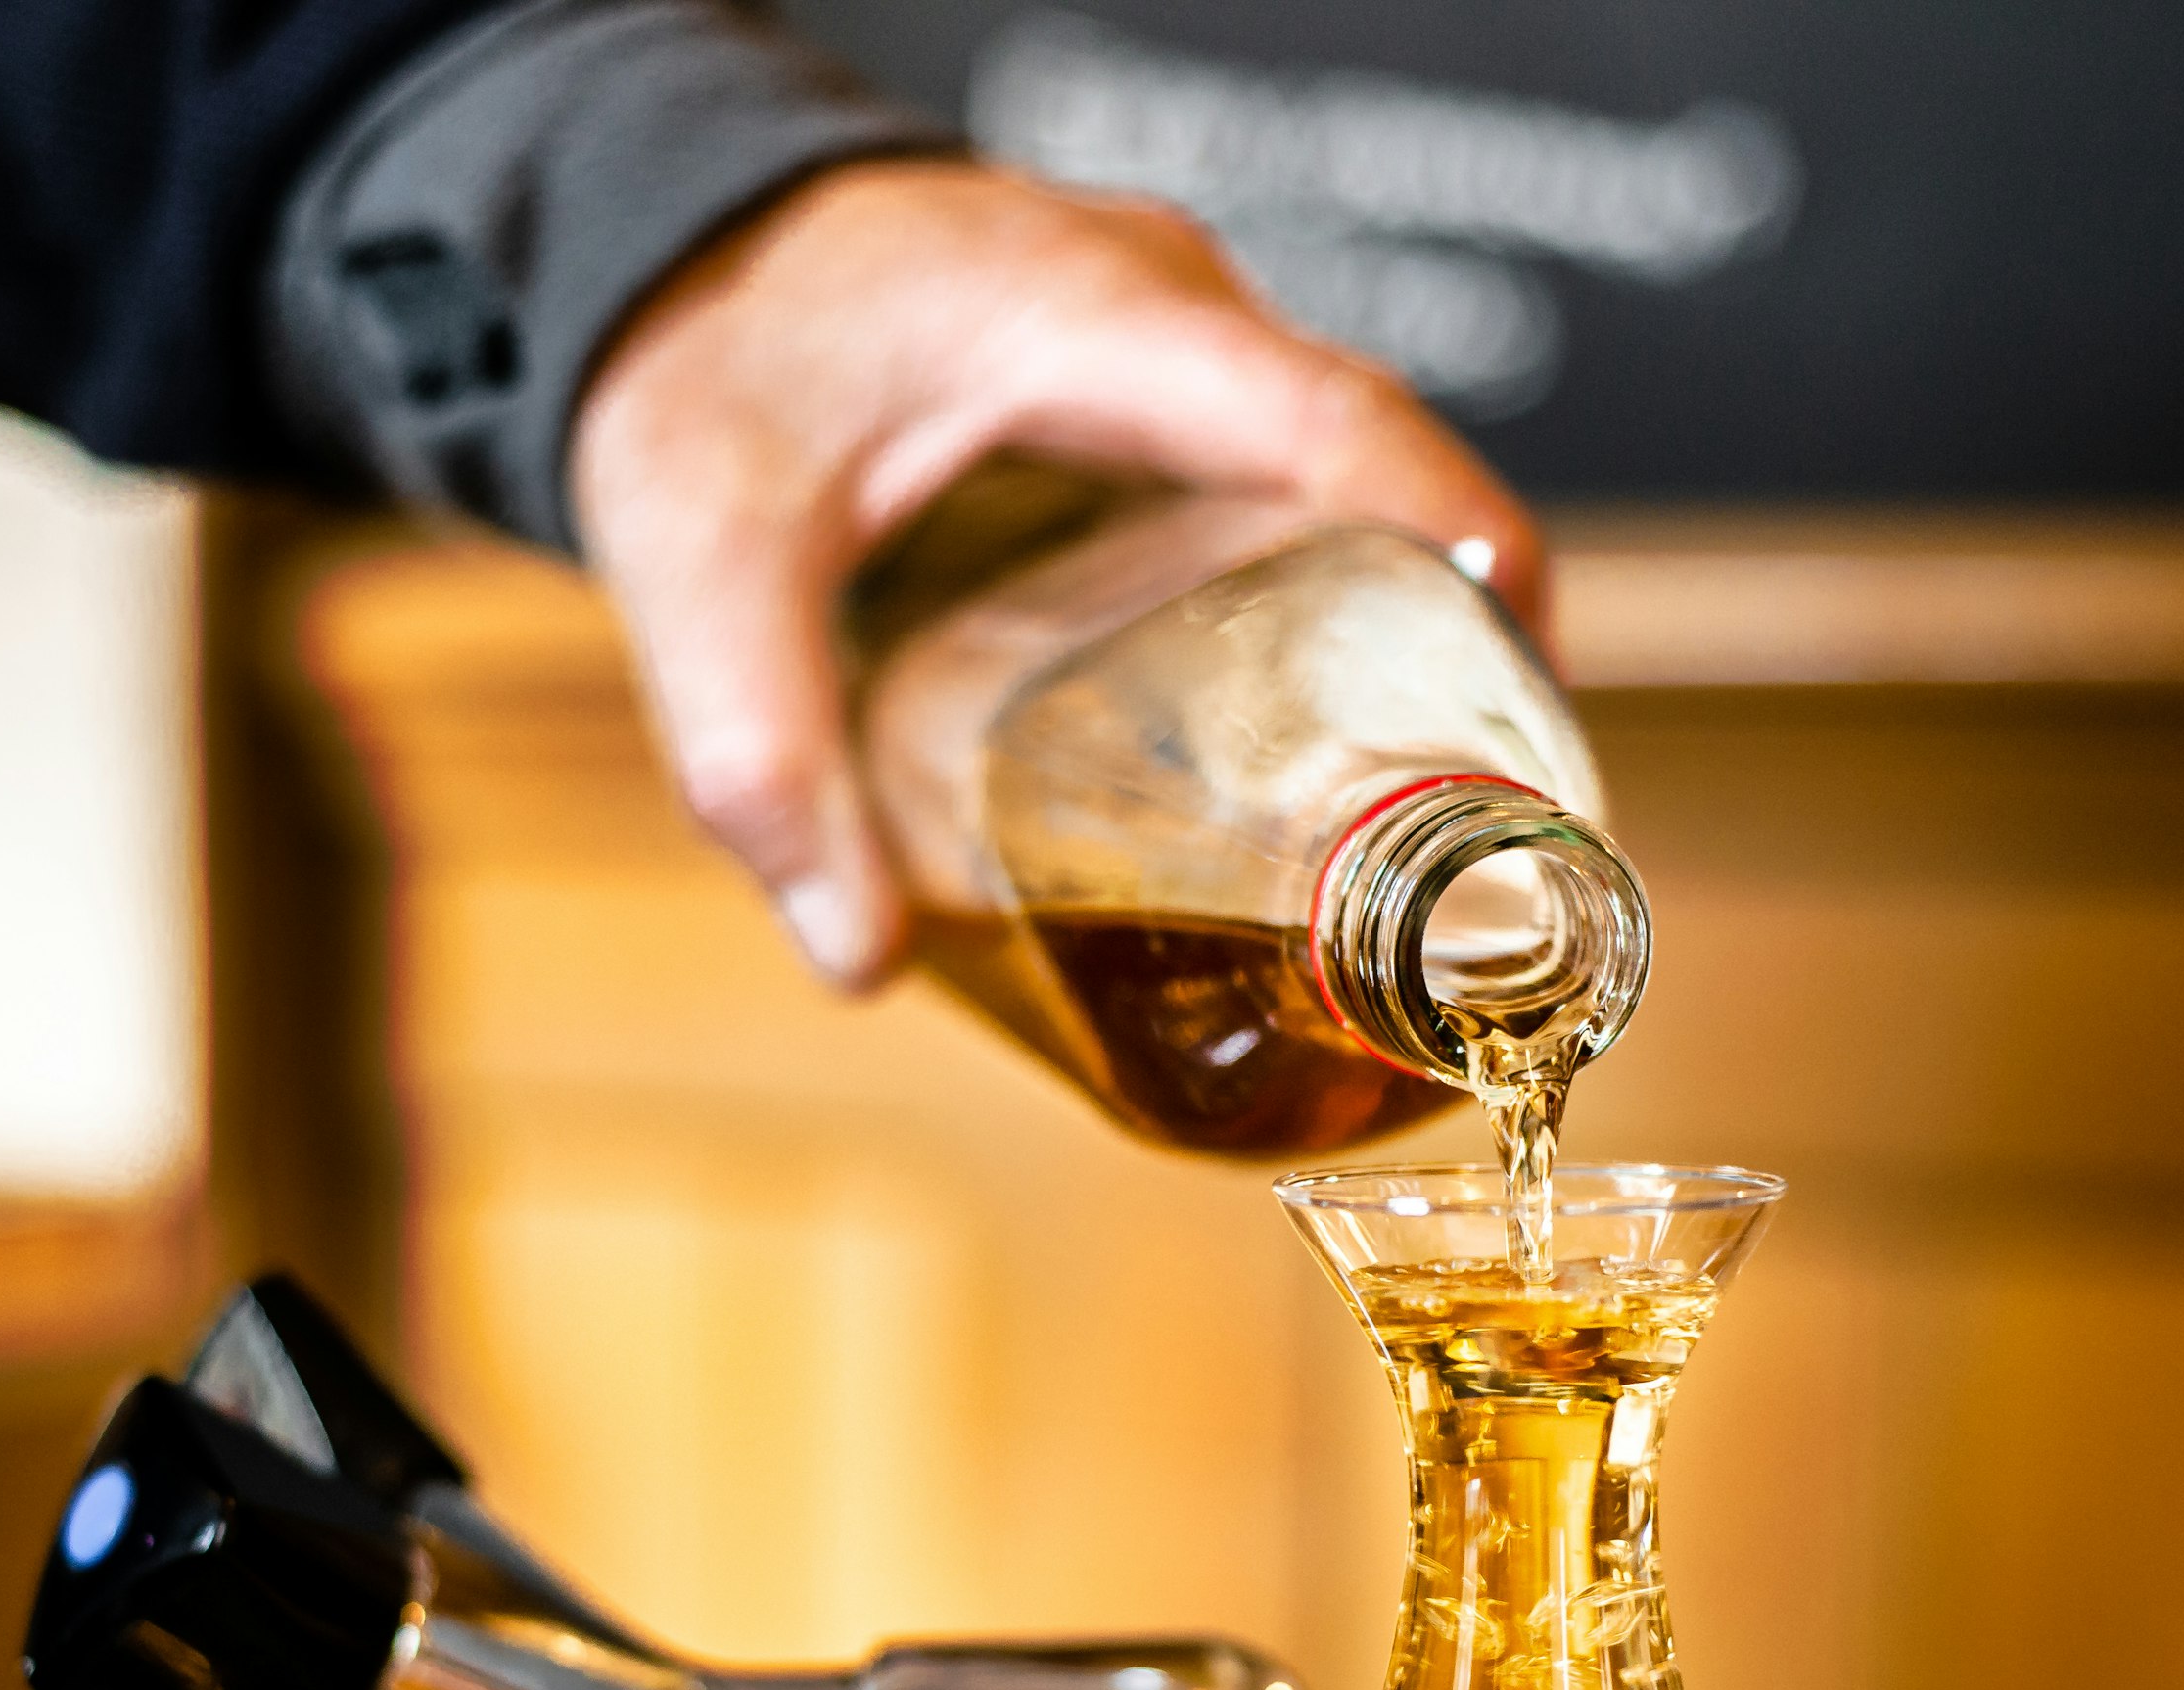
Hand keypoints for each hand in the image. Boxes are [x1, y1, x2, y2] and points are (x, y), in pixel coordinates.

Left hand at [566, 158, 1542, 989]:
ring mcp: (1165, 340)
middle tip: (1470, 819)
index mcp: (1099, 324)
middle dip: (1446, 633)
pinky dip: (1308, 590)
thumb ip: (761, 751)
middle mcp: (1166, 313)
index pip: (1340, 428)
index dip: (1463, 551)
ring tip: (1401, 802)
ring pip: (1330, 477)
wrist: (658, 240)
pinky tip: (1292, 724)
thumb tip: (860, 955)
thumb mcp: (697, 553)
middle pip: (1376, 470)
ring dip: (1384, 617)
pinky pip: (1269, 479)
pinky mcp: (1142, 384)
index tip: (1525, 697)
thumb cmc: (692, 352)